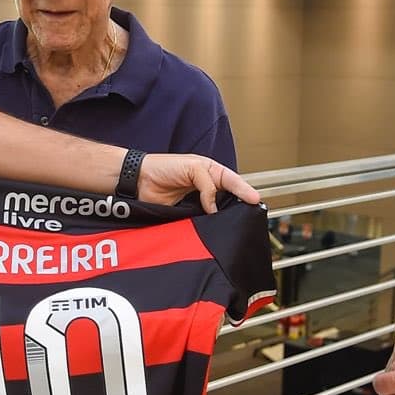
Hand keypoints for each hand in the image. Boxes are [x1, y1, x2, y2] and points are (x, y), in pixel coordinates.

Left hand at [138, 155, 259, 212]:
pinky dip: (209, 224)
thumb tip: (214, 206)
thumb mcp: (193, 167)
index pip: (232, 181)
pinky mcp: (187, 215)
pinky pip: (202, 221)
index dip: (244, 190)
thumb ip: (208, 184)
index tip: (255, 200)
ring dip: (224, 216)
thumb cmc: (164, 166)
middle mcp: (206, 187)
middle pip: (228, 198)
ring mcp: (197, 202)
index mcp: (210, 171)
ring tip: (236, 222)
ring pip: (217, 211)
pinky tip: (215, 227)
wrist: (140, 180)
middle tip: (250, 213)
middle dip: (239, 205)